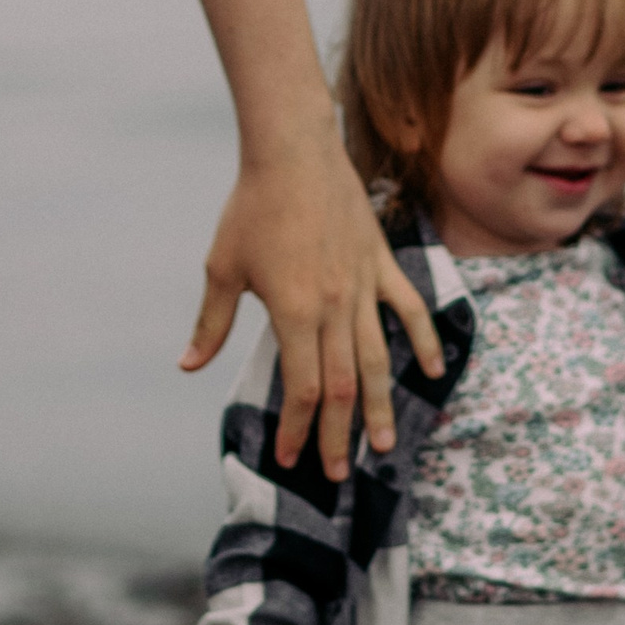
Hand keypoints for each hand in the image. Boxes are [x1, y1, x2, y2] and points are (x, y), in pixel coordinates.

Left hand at [181, 122, 442, 477]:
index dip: (296, 428)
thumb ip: (212, 323)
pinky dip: (424, 342)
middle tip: (338, 474)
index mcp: (294, 312)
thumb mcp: (222, 268)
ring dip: (381, 406)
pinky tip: (435, 372)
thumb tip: (188, 366)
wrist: (293, 151)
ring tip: (385, 445)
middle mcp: (334, 306)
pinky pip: (409, 310)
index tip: (289, 459)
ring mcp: (362, 286)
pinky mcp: (380, 264)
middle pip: (341, 386)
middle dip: (337, 435)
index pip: (300, 388)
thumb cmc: (251, 208)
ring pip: (378, 359)